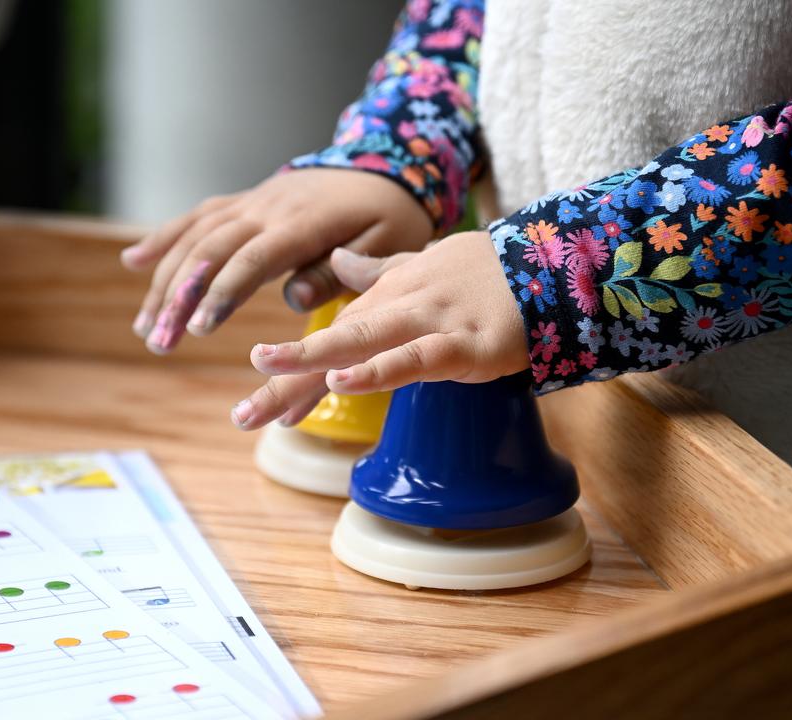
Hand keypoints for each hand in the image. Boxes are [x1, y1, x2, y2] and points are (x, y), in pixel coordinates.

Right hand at [121, 168, 432, 353]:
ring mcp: (251, 201)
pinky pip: (196, 217)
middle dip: (178, 297)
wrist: (385, 166)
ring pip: (194, 236)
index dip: (222, 293)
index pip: (252, 259)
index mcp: (304, 223)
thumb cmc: (391, 216)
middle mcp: (267, 207)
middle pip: (210, 250)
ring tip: (146, 328)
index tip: (198, 329)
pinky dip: (163, 238)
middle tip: (160, 343)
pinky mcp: (243, 201)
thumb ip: (339, 272)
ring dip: (164, 280)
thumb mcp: (387, 245)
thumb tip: (294, 299)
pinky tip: (134, 262)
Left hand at [229, 231, 529, 429]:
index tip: (254, 404)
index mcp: (386, 298)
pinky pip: (415, 358)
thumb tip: (338, 263)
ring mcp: (429, 323)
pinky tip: (343, 381)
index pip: (329, 339)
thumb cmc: (483, 272)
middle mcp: (398, 308)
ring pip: (362, 342)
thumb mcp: (422, 267)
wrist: (549, 262)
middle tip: (242, 415)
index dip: (292, 372)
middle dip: (285, 377)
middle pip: (332, 345)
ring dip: (313, 362)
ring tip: (269, 381)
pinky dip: (379, 370)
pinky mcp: (463, 344)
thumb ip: (377, 271)